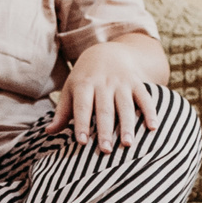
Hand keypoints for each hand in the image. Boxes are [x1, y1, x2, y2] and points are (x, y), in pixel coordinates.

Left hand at [47, 34, 163, 153]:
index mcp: (83, 85)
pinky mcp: (137, 83)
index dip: (82, 123)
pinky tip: (153, 127)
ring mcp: (121, 83)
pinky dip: (150, 111)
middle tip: (106, 150)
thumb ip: (63, 112)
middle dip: (105, 130)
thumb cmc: (84, 78)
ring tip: (128, 144)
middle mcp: (103, 83)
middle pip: (104, 109)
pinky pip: (145, 97)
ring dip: (127, 125)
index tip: (82, 141)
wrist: (107, 52)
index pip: (82, 106)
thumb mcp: (71, 89)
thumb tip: (48, 132)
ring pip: (125, 105)